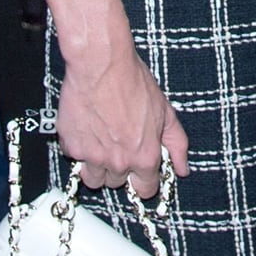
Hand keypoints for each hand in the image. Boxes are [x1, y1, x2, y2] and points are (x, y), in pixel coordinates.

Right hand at [57, 50, 189, 199]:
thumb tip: (183, 169)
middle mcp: (118, 162)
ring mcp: (92, 156)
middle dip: (119, 168)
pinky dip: (79, 146)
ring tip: (101, 142)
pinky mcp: (71, 146)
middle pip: (117, 184)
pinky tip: (87, 127)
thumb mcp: (165, 112)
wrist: (101, 65)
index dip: (144, 181)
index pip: (145, 190)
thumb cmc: (133, 83)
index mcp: (144, 157)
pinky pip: (75, 157)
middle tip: (119, 144)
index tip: (140, 172)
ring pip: (93, 179)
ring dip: (97, 166)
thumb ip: (176, 144)